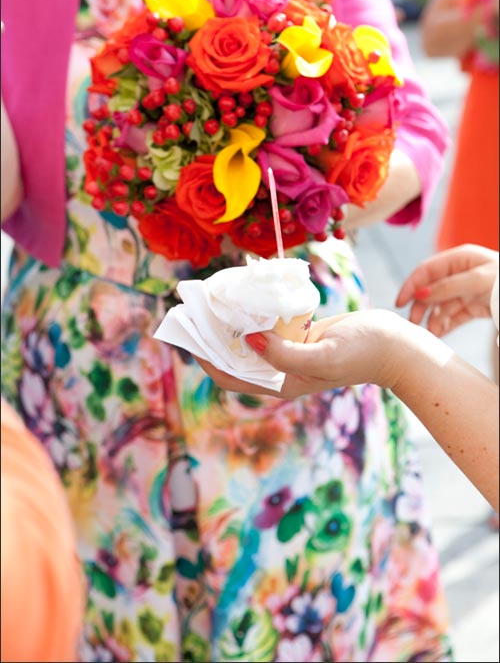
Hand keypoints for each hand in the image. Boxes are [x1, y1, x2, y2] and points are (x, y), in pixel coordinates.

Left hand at [195, 309, 403, 398]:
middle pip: (237, 356)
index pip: (232, 377)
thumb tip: (249, 339)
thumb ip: (285, 354)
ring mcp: (290, 350)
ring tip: (216, 300)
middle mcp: (281, 369)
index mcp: (282, 383)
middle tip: (198, 313)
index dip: (208, 361)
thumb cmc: (362, 354)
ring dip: (234, 322)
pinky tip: (246, 293)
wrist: (394, 344)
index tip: (192, 339)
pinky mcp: (300, 333)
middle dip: (216, 338)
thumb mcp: (323, 356)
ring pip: (251, 338)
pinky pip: (270, 323)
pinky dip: (257, 311)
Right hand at [396, 244, 498, 335]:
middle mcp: (460, 273)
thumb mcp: (477, 281)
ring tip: (431, 333)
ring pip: (441, 305)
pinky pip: (453, 316)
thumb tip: (420, 294)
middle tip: (414, 323)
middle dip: (421, 306)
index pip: (427, 270)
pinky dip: (445, 325)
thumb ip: (447, 286)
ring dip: (433, 319)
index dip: (411, 285)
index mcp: (459, 259)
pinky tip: (439, 334)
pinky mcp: (473, 306)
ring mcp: (466, 290)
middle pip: (431, 289)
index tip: (400, 303)